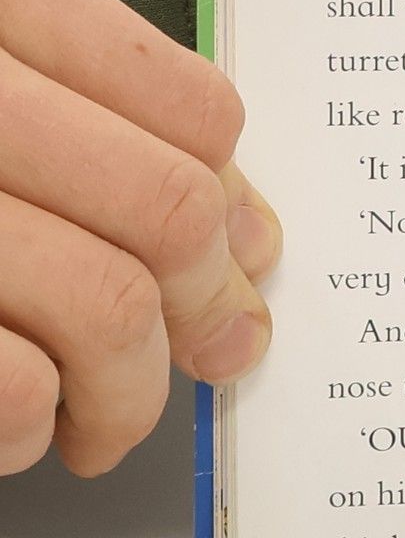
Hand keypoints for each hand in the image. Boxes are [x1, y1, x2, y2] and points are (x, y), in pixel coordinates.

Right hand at [0, 0, 279, 476]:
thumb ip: (92, 126)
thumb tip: (249, 235)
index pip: (190, 107)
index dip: (235, 206)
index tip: (239, 266)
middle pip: (166, 209)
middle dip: (205, 309)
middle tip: (197, 356)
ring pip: (108, 304)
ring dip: (129, 391)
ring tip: (101, 418)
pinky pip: (16, 387)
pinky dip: (37, 428)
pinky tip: (20, 429)